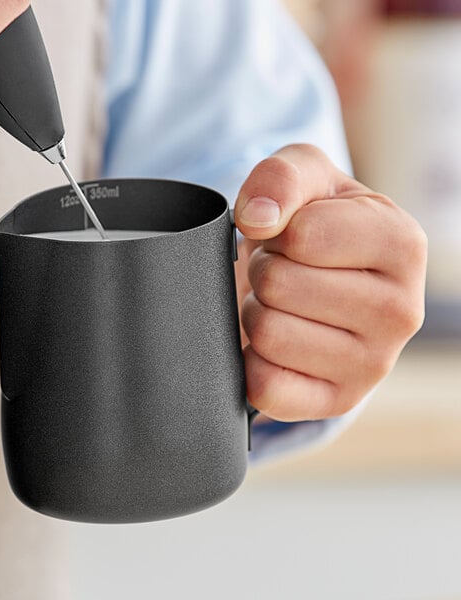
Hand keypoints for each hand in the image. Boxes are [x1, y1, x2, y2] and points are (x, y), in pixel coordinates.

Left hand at [233, 144, 426, 421]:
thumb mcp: (306, 179)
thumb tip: (259, 218)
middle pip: (278, 286)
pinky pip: (266, 386)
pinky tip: (276, 345)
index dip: (276, 232)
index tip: (292, 237)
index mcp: (402, 245)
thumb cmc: (314, 227)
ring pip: (268, 333)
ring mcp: (373, 365)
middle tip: (283, 273)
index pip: (303, 237)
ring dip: (257, 312)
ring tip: (283, 305)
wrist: (319, 284)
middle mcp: (401, 311)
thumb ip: (282, 176)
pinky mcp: (338, 401)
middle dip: (264, 273)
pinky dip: (252, 360)